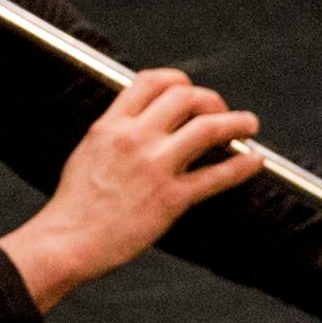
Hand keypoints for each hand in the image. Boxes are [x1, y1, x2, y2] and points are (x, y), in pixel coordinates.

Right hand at [0, 68, 261, 309]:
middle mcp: (135, 138)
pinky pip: (216, 176)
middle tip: (220, 113)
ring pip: (208, 128)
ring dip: (237, 122)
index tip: (190, 92)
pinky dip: (242, 166)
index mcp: (112, 124)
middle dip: (211, 100)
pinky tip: (255, 161)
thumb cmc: (75, 203)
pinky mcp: (170, 199)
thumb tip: (142, 120)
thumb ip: (116, 130)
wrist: (66, 241)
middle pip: (186, 97)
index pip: (152, 81)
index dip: (179, 81)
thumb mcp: (89, 150)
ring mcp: (155, 167)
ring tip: (250, 125)